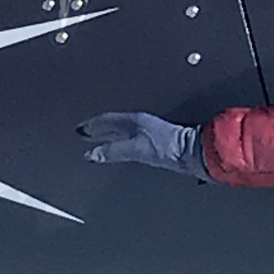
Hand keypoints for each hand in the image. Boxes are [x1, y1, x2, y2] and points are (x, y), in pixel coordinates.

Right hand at [78, 111, 209, 180]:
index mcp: (135, 120)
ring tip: (97, 138)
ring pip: (121, 130)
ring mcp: (149, 131)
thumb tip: (93, 154)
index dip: (92, 126)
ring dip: (108, 134)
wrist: (194, 153)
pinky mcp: (155, 141)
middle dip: (97, 128)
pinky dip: (119, 141)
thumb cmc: (172, 147)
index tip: (80, 129)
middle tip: (84, 132)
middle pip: (113, 123)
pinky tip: (120, 147)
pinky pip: (129, 137)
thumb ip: (114, 151)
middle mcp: (141, 123)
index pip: (107, 120)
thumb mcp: (137, 150)